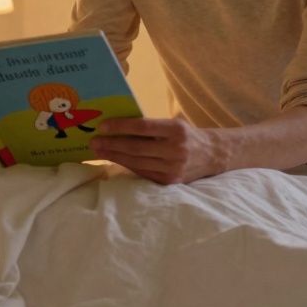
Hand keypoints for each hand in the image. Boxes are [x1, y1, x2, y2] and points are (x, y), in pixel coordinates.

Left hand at [89, 118, 222, 184]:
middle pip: (136, 147)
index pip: (143, 127)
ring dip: (114, 157)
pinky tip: (114, 160)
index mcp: (176, 130)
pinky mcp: (169, 182)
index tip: (103, 125)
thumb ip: (151, 126)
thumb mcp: (173, 124)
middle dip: (112, 144)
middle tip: (94, 141)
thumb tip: (118, 125)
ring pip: (137, 162)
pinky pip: (143, 173)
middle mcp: (176, 150)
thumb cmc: (186, 135)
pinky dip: (127, 166)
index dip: (121, 126)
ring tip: (99, 151)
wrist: (212, 155)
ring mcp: (173, 168)